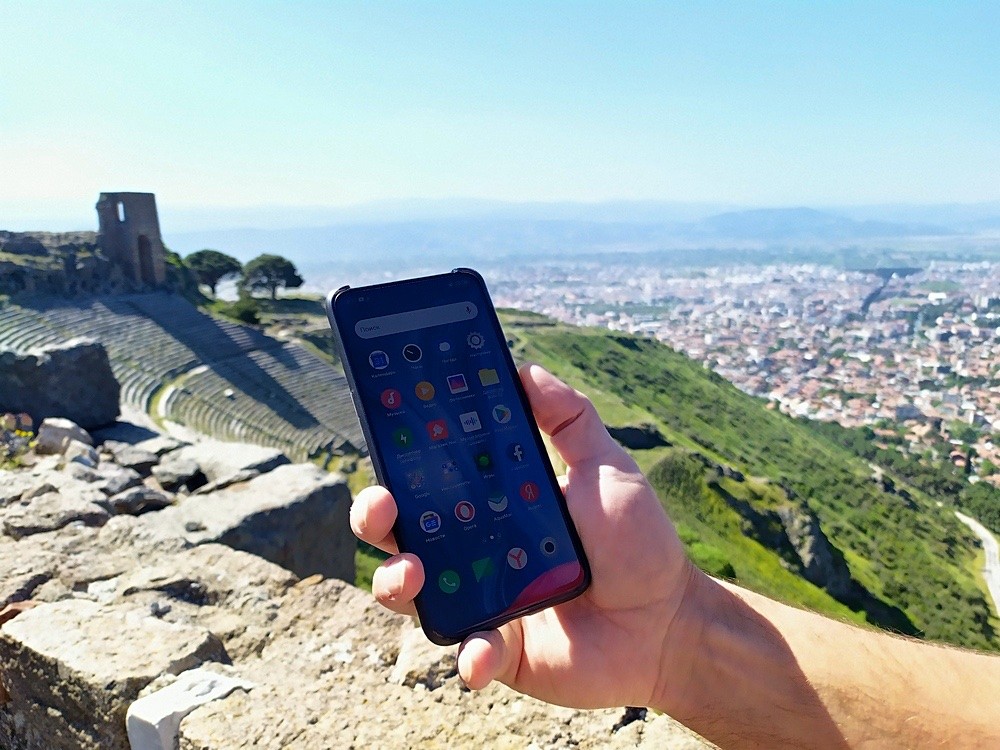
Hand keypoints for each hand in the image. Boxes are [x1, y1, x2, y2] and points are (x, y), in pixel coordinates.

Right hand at [352, 364, 700, 709]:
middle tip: (382, 508)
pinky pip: (467, 653)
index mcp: (493, 504)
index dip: (400, 461)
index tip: (388, 435)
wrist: (671, 623)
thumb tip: (525, 367)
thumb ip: (570, 418)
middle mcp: (475, 551)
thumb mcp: (607, 468)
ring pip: (413, 594)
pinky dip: (468, 655)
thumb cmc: (639, 541)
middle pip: (403, 532)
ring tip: (413, 575)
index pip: (430, 479)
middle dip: (375, 518)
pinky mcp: (501, 650)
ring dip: (396, 584)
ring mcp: (483, 601)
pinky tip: (482, 651)